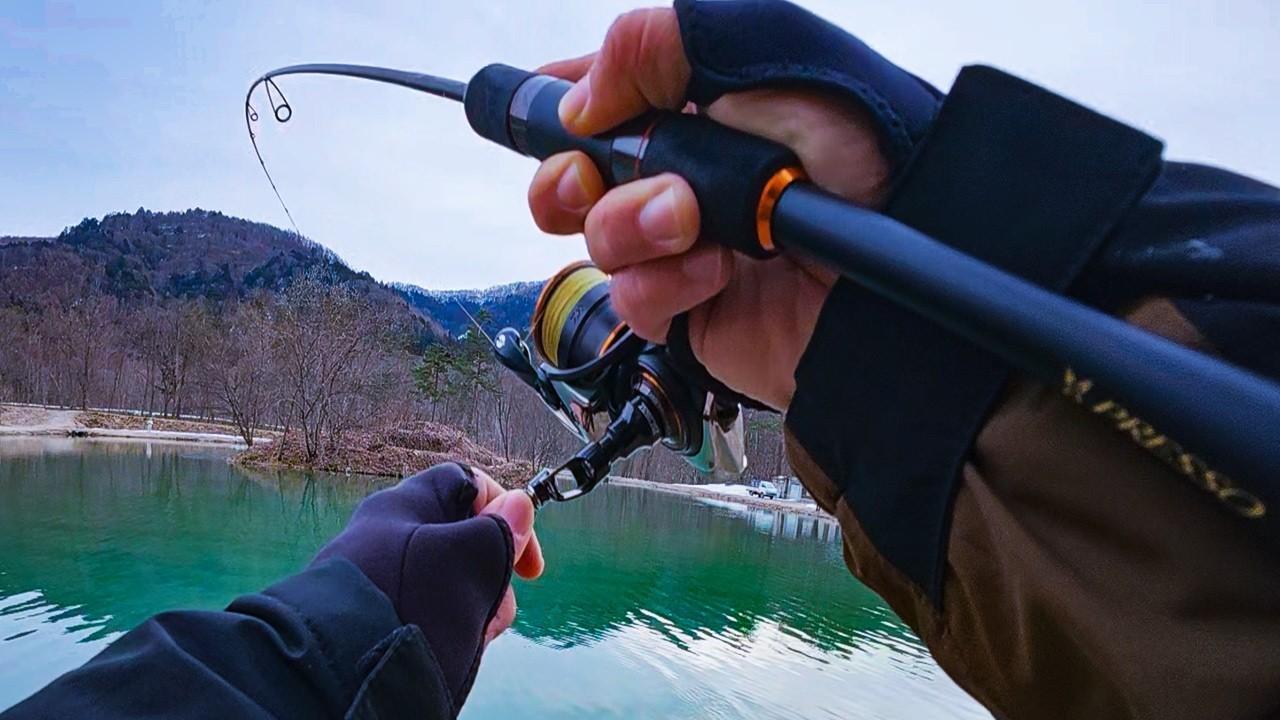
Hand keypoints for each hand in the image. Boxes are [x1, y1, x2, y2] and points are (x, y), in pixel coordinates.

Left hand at [313, 463, 542, 707]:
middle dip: (492, 573)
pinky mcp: (374, 610)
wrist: (341, 672)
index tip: (526, 560)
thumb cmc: (411, 605)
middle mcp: (389, 533)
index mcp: (407, 505)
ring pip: (449, 578)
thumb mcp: (473, 561)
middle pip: (464, 537)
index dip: (506, 510)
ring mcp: (380, 573)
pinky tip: (448, 645)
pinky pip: (424, 605)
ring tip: (470, 635)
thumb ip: (502, 530)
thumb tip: (519, 502)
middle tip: (494, 608)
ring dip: (474, 604)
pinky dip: (445, 622)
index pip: (468, 483)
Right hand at [527, 7, 891, 410]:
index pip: (597, 95)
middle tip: (587, 173)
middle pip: (569, 176)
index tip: (541, 108)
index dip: (557, 102)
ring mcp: (684, 246)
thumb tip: (580, 104)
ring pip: (592, 240)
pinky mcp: (693, 310)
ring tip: (688, 220)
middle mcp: (684, 174)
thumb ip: (658, 43)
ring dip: (628, 225)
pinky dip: (666, 283)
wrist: (903, 258)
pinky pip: (632, 301)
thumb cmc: (863, 145)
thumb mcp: (764, 50)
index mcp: (696, 104)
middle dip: (565, 174)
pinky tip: (720, 270)